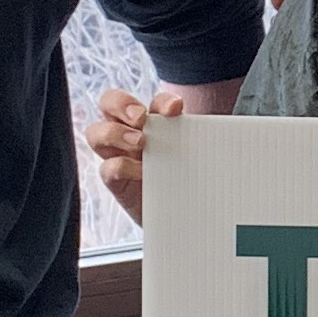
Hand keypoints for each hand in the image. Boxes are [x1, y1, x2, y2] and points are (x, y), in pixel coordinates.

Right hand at [85, 87, 187, 226]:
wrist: (185, 215)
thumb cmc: (189, 180)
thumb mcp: (194, 156)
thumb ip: (195, 140)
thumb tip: (221, 132)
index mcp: (155, 122)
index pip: (154, 101)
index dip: (163, 101)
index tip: (176, 109)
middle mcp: (131, 132)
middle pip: (108, 102)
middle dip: (121, 103)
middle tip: (140, 118)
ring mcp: (119, 155)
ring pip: (95, 132)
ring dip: (114, 133)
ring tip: (140, 143)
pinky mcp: (115, 181)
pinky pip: (107, 168)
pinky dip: (122, 166)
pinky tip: (142, 173)